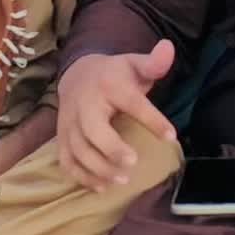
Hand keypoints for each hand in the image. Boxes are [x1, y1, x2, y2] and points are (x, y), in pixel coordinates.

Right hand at [57, 41, 176, 190]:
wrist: (77, 75)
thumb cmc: (114, 75)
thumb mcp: (134, 64)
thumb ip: (153, 62)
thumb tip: (169, 47)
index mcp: (109, 85)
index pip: (131, 102)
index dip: (152, 119)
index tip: (171, 136)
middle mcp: (85, 104)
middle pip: (92, 129)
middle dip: (111, 148)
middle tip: (133, 163)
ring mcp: (70, 124)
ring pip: (78, 149)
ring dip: (98, 168)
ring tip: (123, 180)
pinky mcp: (62, 139)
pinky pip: (66, 161)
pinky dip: (81, 177)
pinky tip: (102, 187)